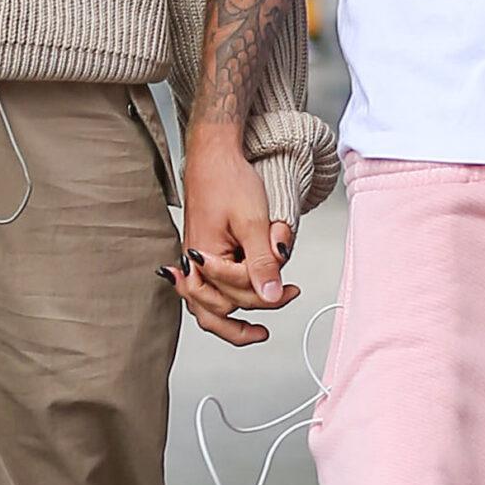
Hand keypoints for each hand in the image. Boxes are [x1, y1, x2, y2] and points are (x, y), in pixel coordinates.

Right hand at [167, 130, 298, 346]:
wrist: (214, 156)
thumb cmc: (227, 180)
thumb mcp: (253, 222)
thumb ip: (262, 263)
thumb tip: (271, 296)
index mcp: (202, 258)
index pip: (236, 294)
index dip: (266, 292)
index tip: (290, 288)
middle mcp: (194, 264)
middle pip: (222, 307)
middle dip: (255, 305)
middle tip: (287, 295)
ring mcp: (196, 262)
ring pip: (209, 306)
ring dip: (233, 317)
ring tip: (257, 328)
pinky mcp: (202, 256)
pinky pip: (209, 290)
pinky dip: (225, 300)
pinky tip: (238, 303)